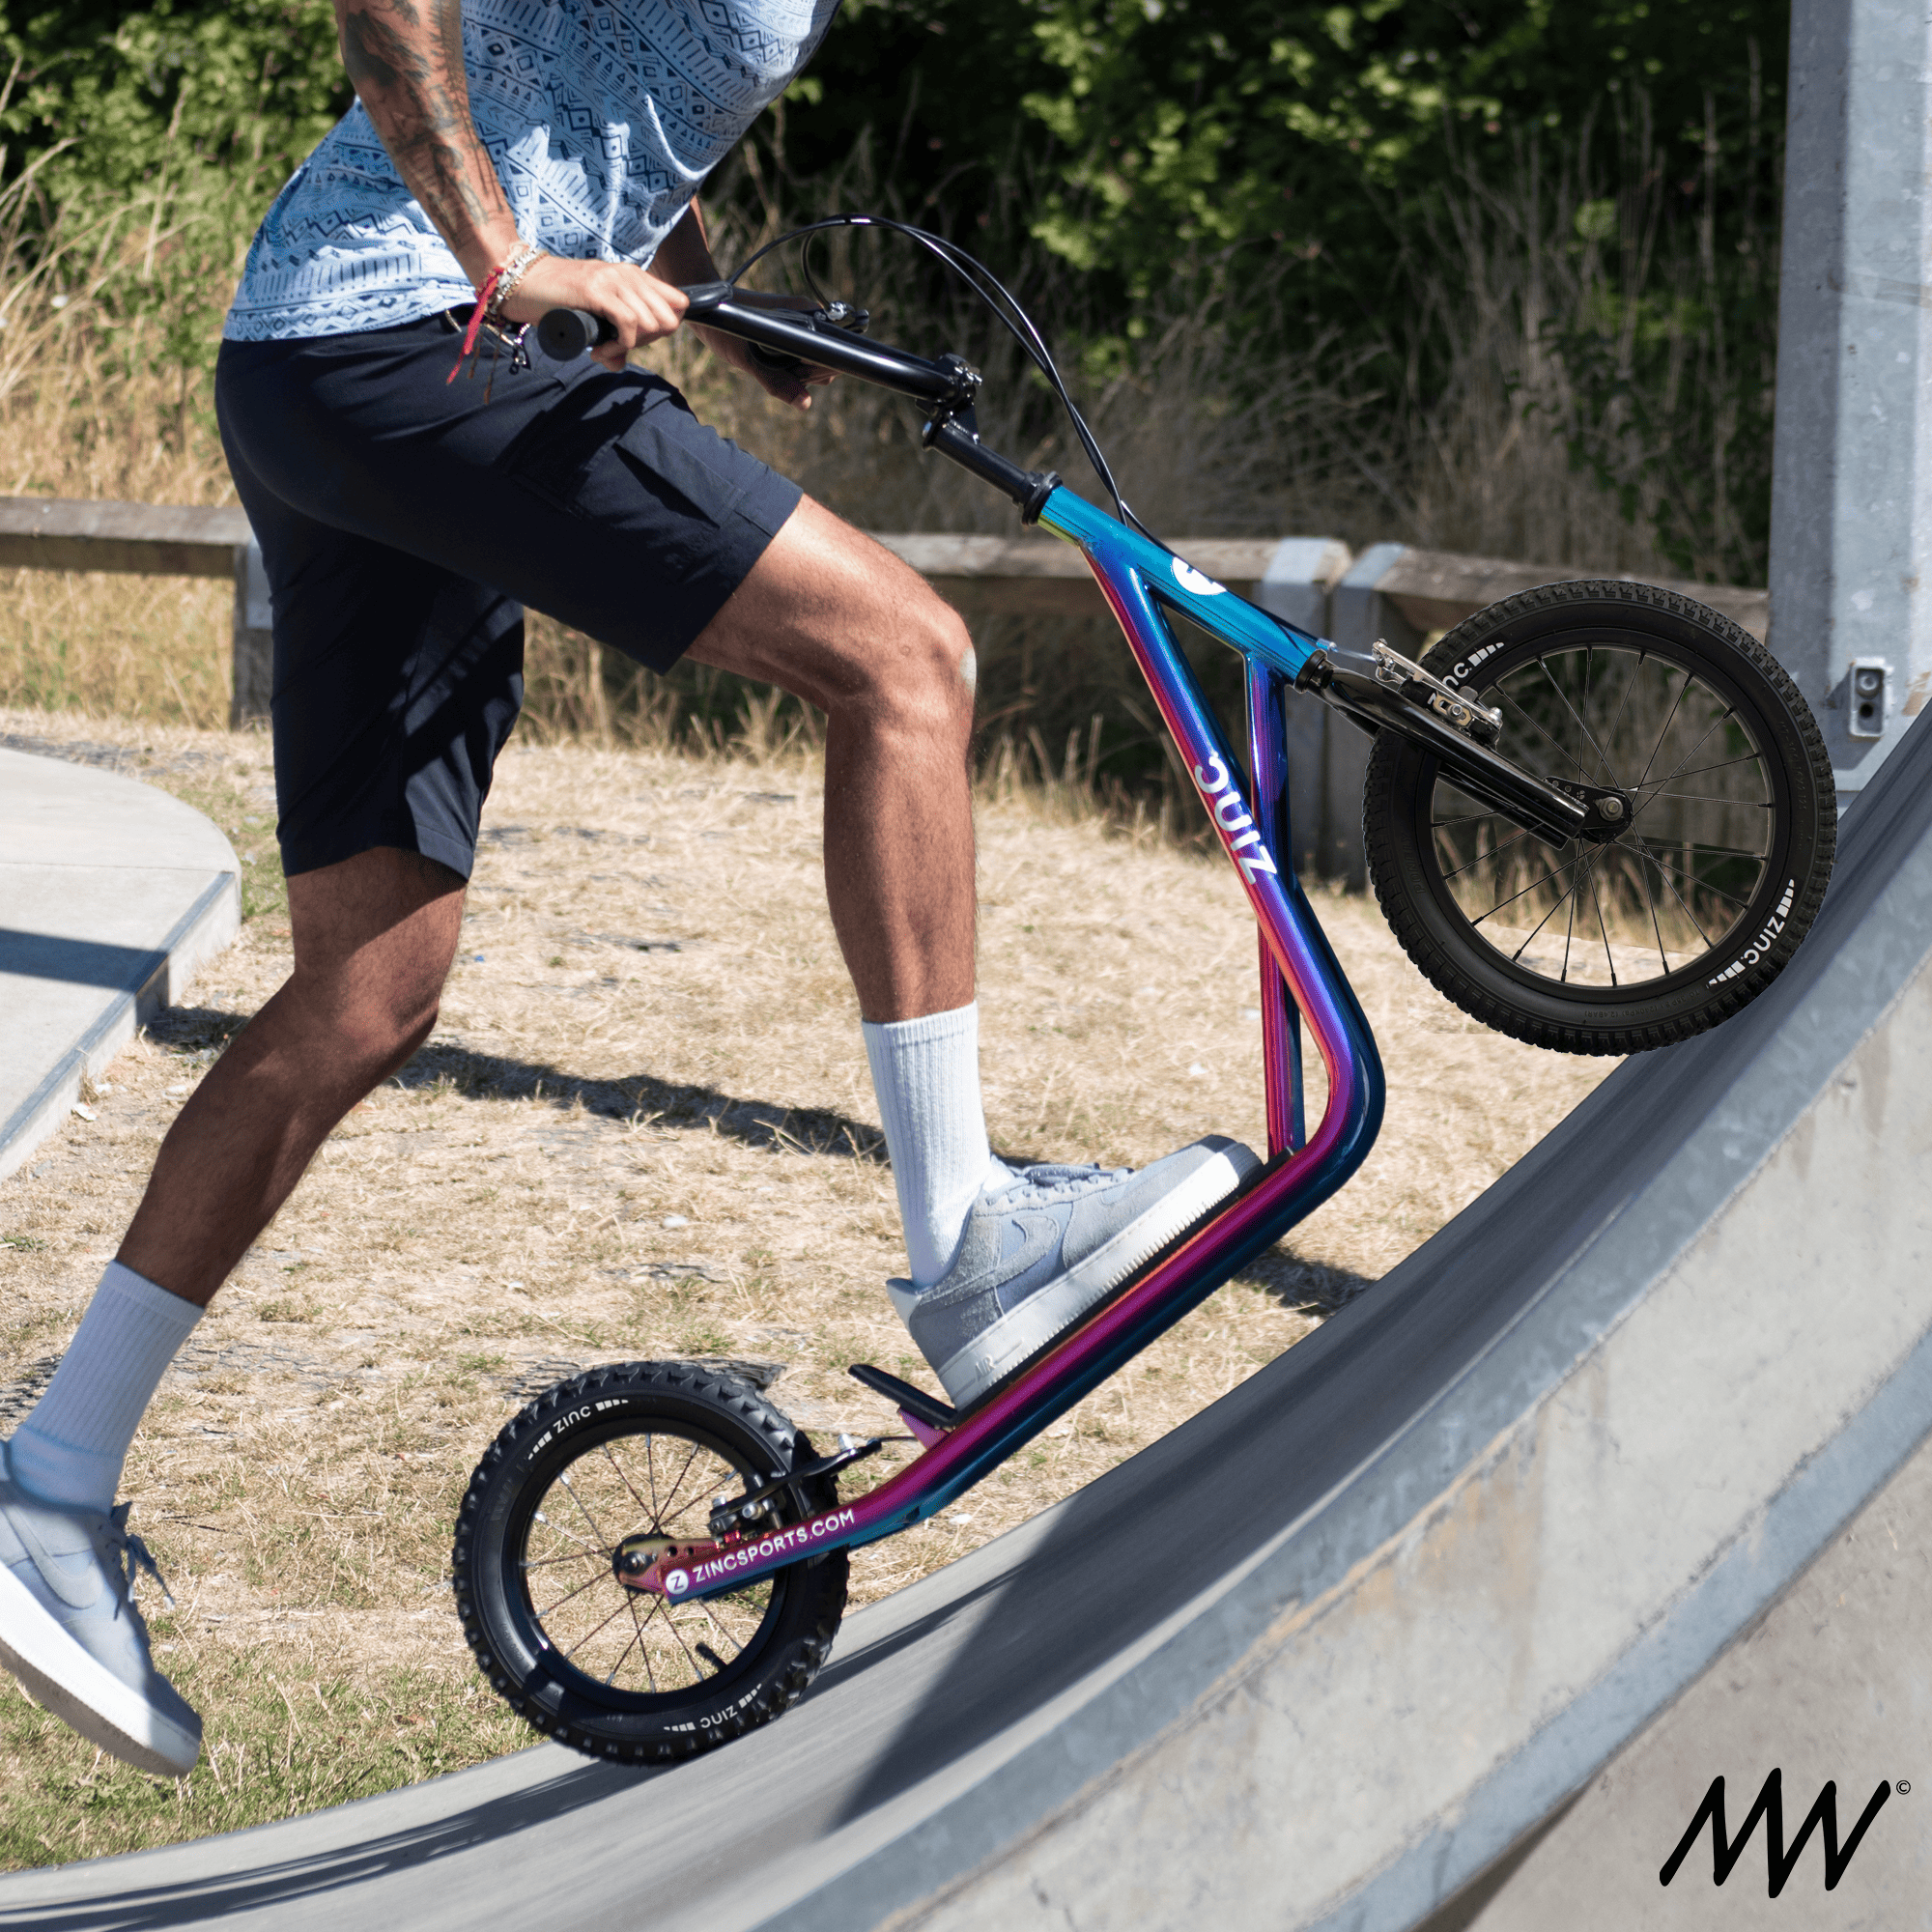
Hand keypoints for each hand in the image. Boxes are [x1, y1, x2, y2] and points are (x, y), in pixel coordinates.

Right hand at [495, 255, 686, 370]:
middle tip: (619, 345)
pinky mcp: (597, 290)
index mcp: (634, 276)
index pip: (679, 304)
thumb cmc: (558, 302)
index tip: (637, 339)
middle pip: (669, 319)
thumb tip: (618, 365)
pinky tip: (598, 350)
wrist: (523, 283)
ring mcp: (613, 280)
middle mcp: (628, 275)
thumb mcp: (595, 317)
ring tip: (604, 349)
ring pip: (651, 323)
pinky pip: (628, 325)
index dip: (663, 329)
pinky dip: (619, 346)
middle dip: (649, 342)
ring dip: (631, 346)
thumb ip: (613, 336)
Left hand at [693, 292, 837, 410]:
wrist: (706, 305)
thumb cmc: (724, 322)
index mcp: (807, 314)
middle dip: (807, 373)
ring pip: (814, 363)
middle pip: (827, 360)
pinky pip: (801, 360)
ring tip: (768, 363)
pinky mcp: (791, 336)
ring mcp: (800, 328)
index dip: (820, 368)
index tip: (796, 371)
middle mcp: (808, 319)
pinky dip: (789, 368)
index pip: (834, 349)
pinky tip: (769, 362)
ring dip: (797, 373)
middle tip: (774, 367)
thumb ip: (777, 380)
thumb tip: (804, 403)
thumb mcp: (748, 357)